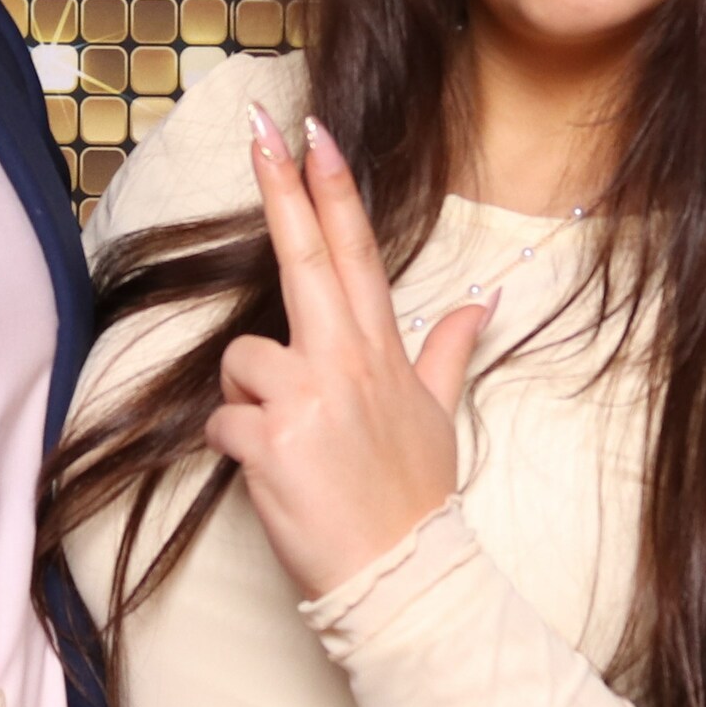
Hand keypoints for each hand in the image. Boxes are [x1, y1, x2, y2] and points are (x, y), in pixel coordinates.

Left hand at [207, 105, 490, 601]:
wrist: (401, 576)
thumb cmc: (413, 498)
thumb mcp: (439, 416)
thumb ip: (449, 349)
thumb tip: (482, 298)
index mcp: (381, 350)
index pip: (357, 252)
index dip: (333, 189)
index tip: (315, 134)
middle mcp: (346, 361)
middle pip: (303, 256)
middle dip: (279, 187)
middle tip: (261, 129)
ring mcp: (308, 396)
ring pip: (241, 359)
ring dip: (248, 399)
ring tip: (290, 446)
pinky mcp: (270, 439)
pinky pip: (224, 420)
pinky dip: (235, 447)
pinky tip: (272, 476)